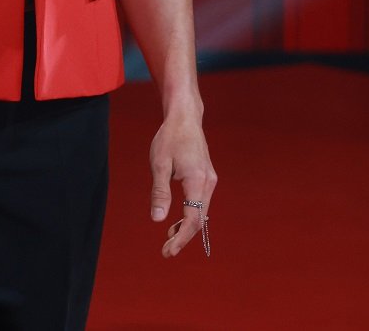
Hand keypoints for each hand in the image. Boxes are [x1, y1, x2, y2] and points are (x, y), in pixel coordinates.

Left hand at [149, 112, 216, 257]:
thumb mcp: (159, 164)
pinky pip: (201, 203)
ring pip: (201, 212)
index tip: (167, 251)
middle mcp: (208, 183)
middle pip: (199, 219)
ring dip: (187, 227)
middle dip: (184, 237)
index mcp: (197, 181)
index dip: (180, 238)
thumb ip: (160, 192)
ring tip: (169, 238)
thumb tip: (158, 220)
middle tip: (166, 251)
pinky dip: (190, 214)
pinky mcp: (207, 177)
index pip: (192, 219)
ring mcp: (210, 180)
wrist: (185, 117)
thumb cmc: (170, 137)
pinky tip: (177, 220)